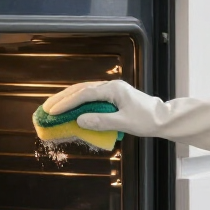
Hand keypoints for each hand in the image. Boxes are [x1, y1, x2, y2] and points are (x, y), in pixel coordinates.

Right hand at [41, 80, 209, 154]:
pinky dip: (78, 102)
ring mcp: (112, 91)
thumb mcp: (124, 123)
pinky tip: (70, 110)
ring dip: (69, 99)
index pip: (85, 94)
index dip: (67, 102)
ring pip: (85, 92)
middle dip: (63, 98)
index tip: (53, 111)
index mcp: (113, 89)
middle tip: (46, 108)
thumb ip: (102, 121)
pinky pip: (91, 97)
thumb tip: (79, 120)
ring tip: (53, 107)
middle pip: (82, 89)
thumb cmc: (147, 120)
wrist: (164, 118)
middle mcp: (111, 87)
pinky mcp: (113, 97)